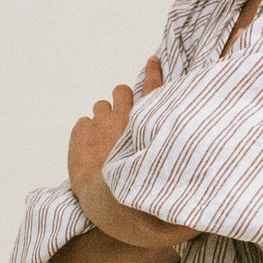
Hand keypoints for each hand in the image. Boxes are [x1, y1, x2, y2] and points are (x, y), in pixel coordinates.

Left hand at [67, 55, 163, 201]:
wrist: (113, 201)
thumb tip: (181, 147)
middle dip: (121, 101)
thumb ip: (171, 150)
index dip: (153, 72)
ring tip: (103, 139)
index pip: (153, 88)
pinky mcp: (81, 132)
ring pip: (100, 106)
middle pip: (121, 91)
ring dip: (102, 117)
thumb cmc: (143, 191)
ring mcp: (102, 122)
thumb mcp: (169, 169)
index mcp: (148, 121)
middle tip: (121, 120)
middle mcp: (126, 115)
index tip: (153, 60)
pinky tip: (88, 150)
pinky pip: (82, 123)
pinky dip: (85, 133)